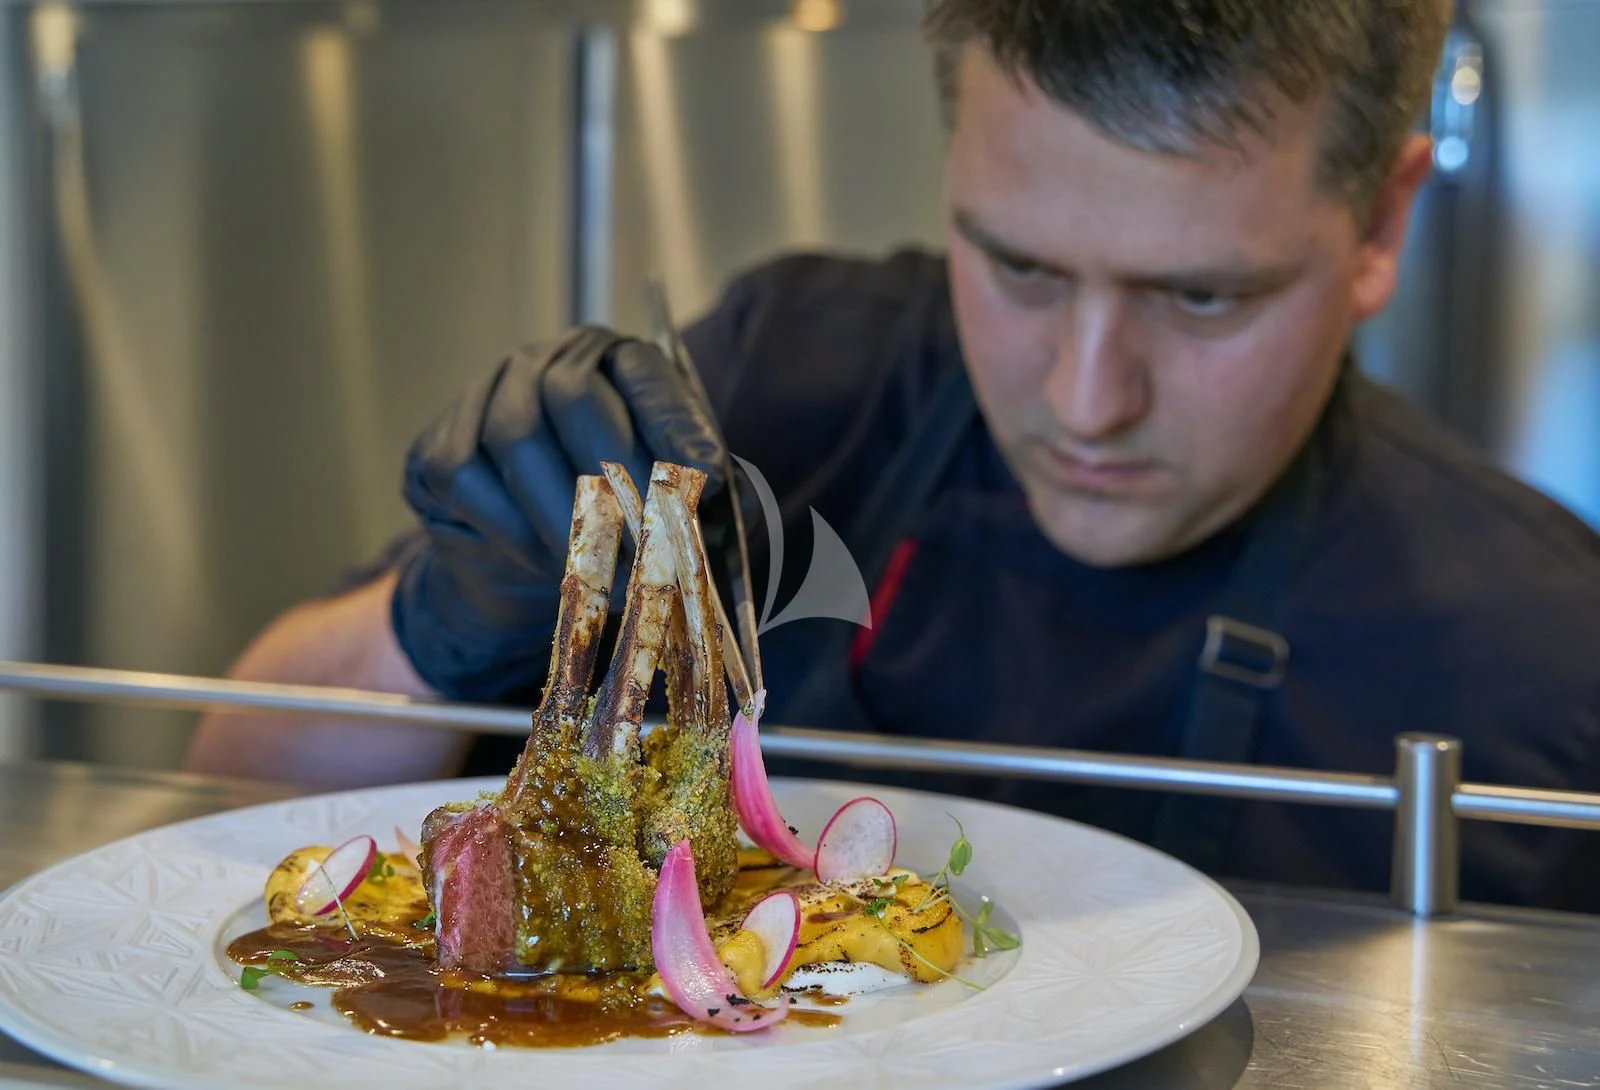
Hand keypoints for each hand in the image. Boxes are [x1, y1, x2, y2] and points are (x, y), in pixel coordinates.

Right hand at [390, 326, 725, 701]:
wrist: (528, 568)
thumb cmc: (613, 525)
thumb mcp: (669, 510)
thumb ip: (697, 503)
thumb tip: (709, 503)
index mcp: (615, 363)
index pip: (645, 374)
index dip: (674, 425)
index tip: (705, 484)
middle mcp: (547, 363)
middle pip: (572, 394)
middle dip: (615, 475)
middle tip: (649, 543)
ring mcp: (486, 398)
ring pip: (516, 437)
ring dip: (564, 515)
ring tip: (605, 573)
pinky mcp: (440, 446)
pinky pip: (466, 477)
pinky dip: (510, 528)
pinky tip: (543, 560)